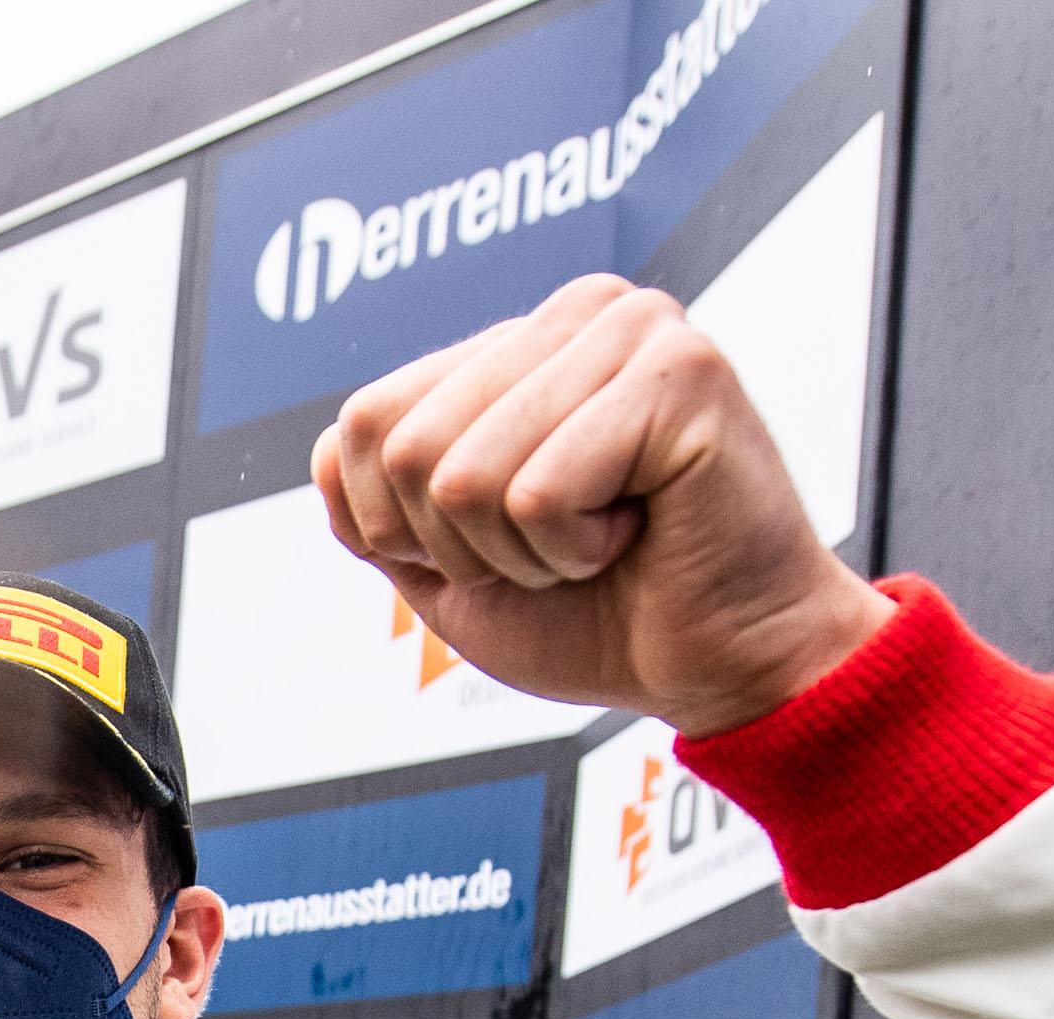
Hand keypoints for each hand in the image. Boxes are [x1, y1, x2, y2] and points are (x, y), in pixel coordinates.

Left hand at [314, 276, 891, 735]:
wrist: (724, 667)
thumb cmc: (604, 616)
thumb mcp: (453, 564)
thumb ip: (382, 500)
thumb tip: (329, 450)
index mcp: (517, 343)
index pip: (361, 424)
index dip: (398, 529)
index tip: (497, 546)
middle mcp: (574, 314)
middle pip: (401, 447)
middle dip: (461, 545)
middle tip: (557, 550)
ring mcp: (631, 330)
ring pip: (464, 474)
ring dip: (521, 552)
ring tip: (601, 540)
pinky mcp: (680, 374)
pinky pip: (537, 493)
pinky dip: (571, 550)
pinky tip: (638, 532)